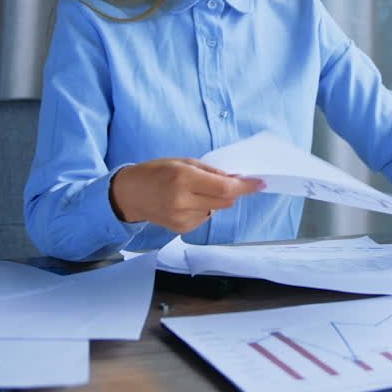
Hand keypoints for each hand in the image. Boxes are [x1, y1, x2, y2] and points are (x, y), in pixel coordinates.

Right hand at [108, 158, 264, 233]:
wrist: (130, 194)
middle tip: (222, 182)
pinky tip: (187, 202)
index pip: (225, 188)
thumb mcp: (183, 162)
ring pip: (216, 210)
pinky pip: (205, 218)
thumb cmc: (156, 172)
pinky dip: (203, 209)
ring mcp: (182, 218)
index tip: (260, 183)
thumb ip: (210, 171)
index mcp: (184, 179)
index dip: (246, 187)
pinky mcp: (181, 229)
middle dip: (230, 192)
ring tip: (194, 191)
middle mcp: (183, 201)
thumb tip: (234, 180)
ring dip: (214, 200)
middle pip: (225, 201)